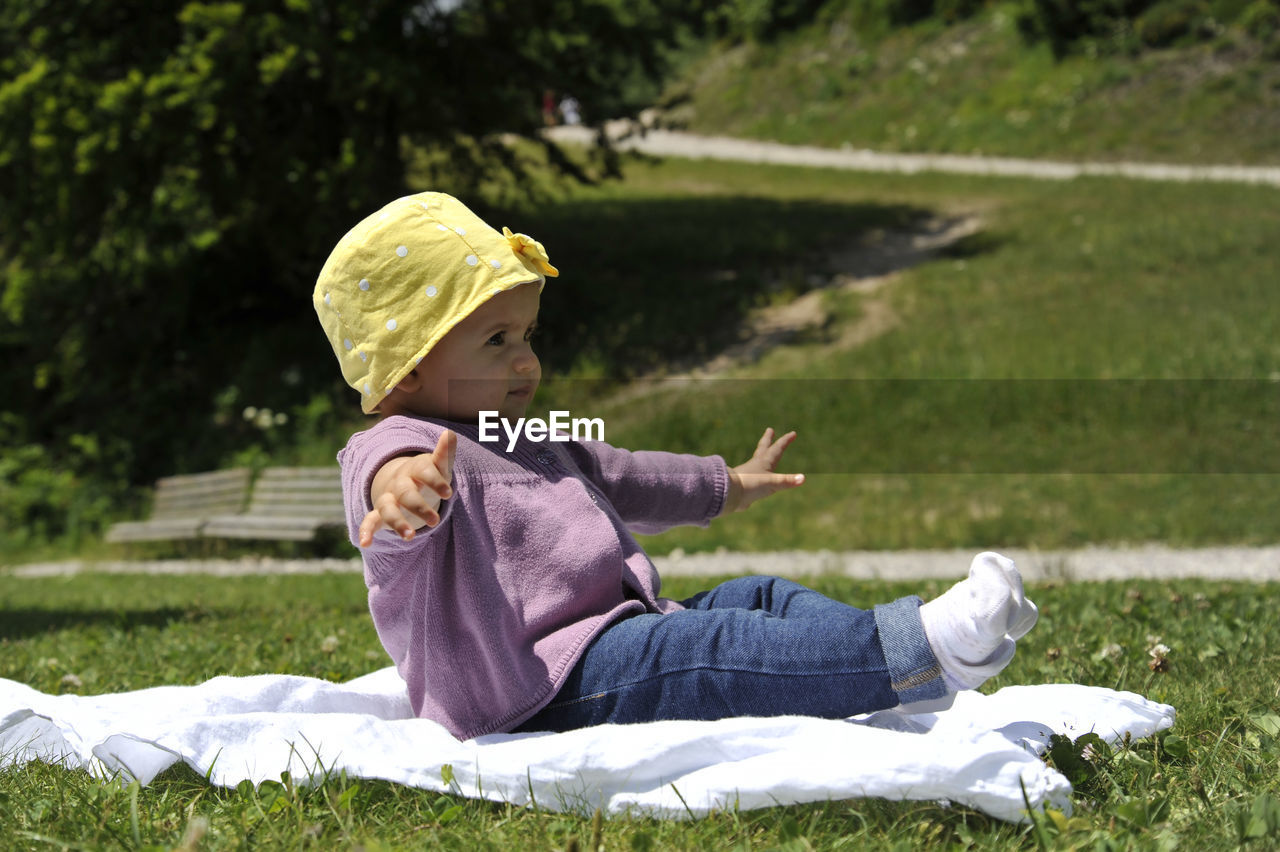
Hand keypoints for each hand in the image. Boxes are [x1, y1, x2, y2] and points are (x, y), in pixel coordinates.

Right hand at [358, 429, 455, 546]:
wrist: (405, 481)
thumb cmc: (426, 476)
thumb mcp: (437, 466)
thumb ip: (444, 454)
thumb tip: (450, 433)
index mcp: (415, 469)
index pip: (424, 472)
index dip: (435, 481)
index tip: (448, 493)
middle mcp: (399, 483)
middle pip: (406, 494)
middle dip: (419, 507)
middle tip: (435, 520)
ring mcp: (388, 498)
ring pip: (388, 508)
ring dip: (397, 522)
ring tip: (410, 537)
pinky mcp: (380, 513)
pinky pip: (370, 521)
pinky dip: (366, 531)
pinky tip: (364, 543)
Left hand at [723, 428, 803, 514]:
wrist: (729, 493)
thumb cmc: (750, 484)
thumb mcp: (771, 483)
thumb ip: (786, 481)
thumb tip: (802, 478)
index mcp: (764, 461)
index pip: (777, 448)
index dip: (785, 441)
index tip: (793, 433)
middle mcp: (756, 464)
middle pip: (763, 448)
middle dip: (768, 439)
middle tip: (770, 430)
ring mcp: (750, 473)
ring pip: (757, 460)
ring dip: (762, 453)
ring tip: (763, 452)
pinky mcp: (745, 483)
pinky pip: (753, 474)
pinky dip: (757, 471)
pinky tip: (756, 475)